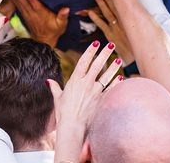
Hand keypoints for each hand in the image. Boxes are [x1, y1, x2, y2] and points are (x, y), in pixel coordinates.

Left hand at [11, 0, 68, 47]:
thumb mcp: (61, 24)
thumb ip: (63, 16)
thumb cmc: (53, 30)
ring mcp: (27, 14)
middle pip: (25, 3)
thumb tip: (66, 9)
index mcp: (42, 15)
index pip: (36, 6)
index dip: (32, 0)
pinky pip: (18, 6)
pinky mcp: (24, 15)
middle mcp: (33, 14)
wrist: (44, 41)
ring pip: (20, 3)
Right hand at [49, 41, 122, 157]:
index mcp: (74, 80)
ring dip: (113, 66)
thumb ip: (54, 88)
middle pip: (97, 65)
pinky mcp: (101, 100)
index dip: (90, 51)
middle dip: (104, 53)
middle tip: (110, 44)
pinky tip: (121, 77)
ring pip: (106, 75)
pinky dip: (116, 82)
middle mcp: (86, 83)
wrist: (72, 126)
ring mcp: (95, 92)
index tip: (95, 43)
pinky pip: (111, 89)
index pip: (84, 61)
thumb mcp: (57, 98)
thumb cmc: (63, 112)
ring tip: (119, 58)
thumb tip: (48, 82)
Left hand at [86, 0, 134, 64]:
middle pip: (116, 7)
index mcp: (132, 20)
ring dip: (102, 4)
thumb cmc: (140, 45)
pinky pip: (102, 25)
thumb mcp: (142, 32)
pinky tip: (90, 12)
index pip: (124, 6)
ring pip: (108, 14)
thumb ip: (139, 22)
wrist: (137, 58)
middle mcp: (124, 23)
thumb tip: (139, 13)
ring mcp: (117, 29)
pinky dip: (95, 18)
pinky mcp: (111, 36)